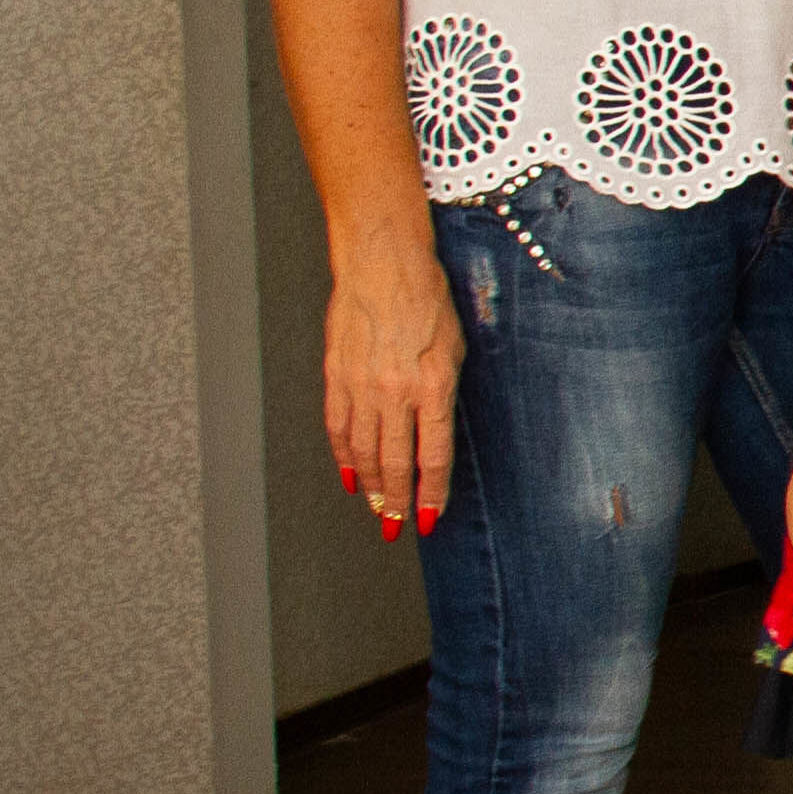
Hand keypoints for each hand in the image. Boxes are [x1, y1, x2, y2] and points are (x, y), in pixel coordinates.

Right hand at [326, 220, 465, 537]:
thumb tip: (434, 435)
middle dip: (398, 501)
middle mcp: (394, 392)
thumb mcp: (456, 349)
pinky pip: (338, 427)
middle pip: (393, 462)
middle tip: (399, 526)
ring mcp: (361, 385)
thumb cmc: (428, 302)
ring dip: (371, 487)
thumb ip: (445, 395)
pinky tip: (351, 476)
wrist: (383, 266)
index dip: (431, 493)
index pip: (431, 456)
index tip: (430, 518)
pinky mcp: (336, 376)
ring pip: (362, 452)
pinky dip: (343, 457)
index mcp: (432, 386)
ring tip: (378, 509)